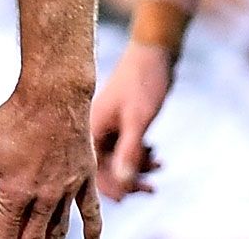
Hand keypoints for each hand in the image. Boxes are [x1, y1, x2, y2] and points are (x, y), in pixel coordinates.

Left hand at [0, 89, 101, 238]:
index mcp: (16, 192)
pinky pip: (91, 211)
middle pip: (33, 238)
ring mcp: (67, 189)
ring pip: (59, 230)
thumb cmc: (18, 117)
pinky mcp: (85, 178)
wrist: (53, 94)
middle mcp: (43, 197)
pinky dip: (92, 229)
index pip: (5, 234)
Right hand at [90, 42, 170, 200]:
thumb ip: (130, 152)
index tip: (131, 196)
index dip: (110, 187)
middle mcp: (93, 129)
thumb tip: (124, 185)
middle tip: (150, 189)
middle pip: (104, 169)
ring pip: (116, 160)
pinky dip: (140, 155)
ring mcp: (106, 126)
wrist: (154, 53)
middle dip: (127, 180)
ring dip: (137, 168)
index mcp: (89, 129)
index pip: (91, 172)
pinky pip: (125, 149)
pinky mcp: (119, 123)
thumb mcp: (138, 120)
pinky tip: (156, 155)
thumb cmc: (143, 83)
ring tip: (159, 167)